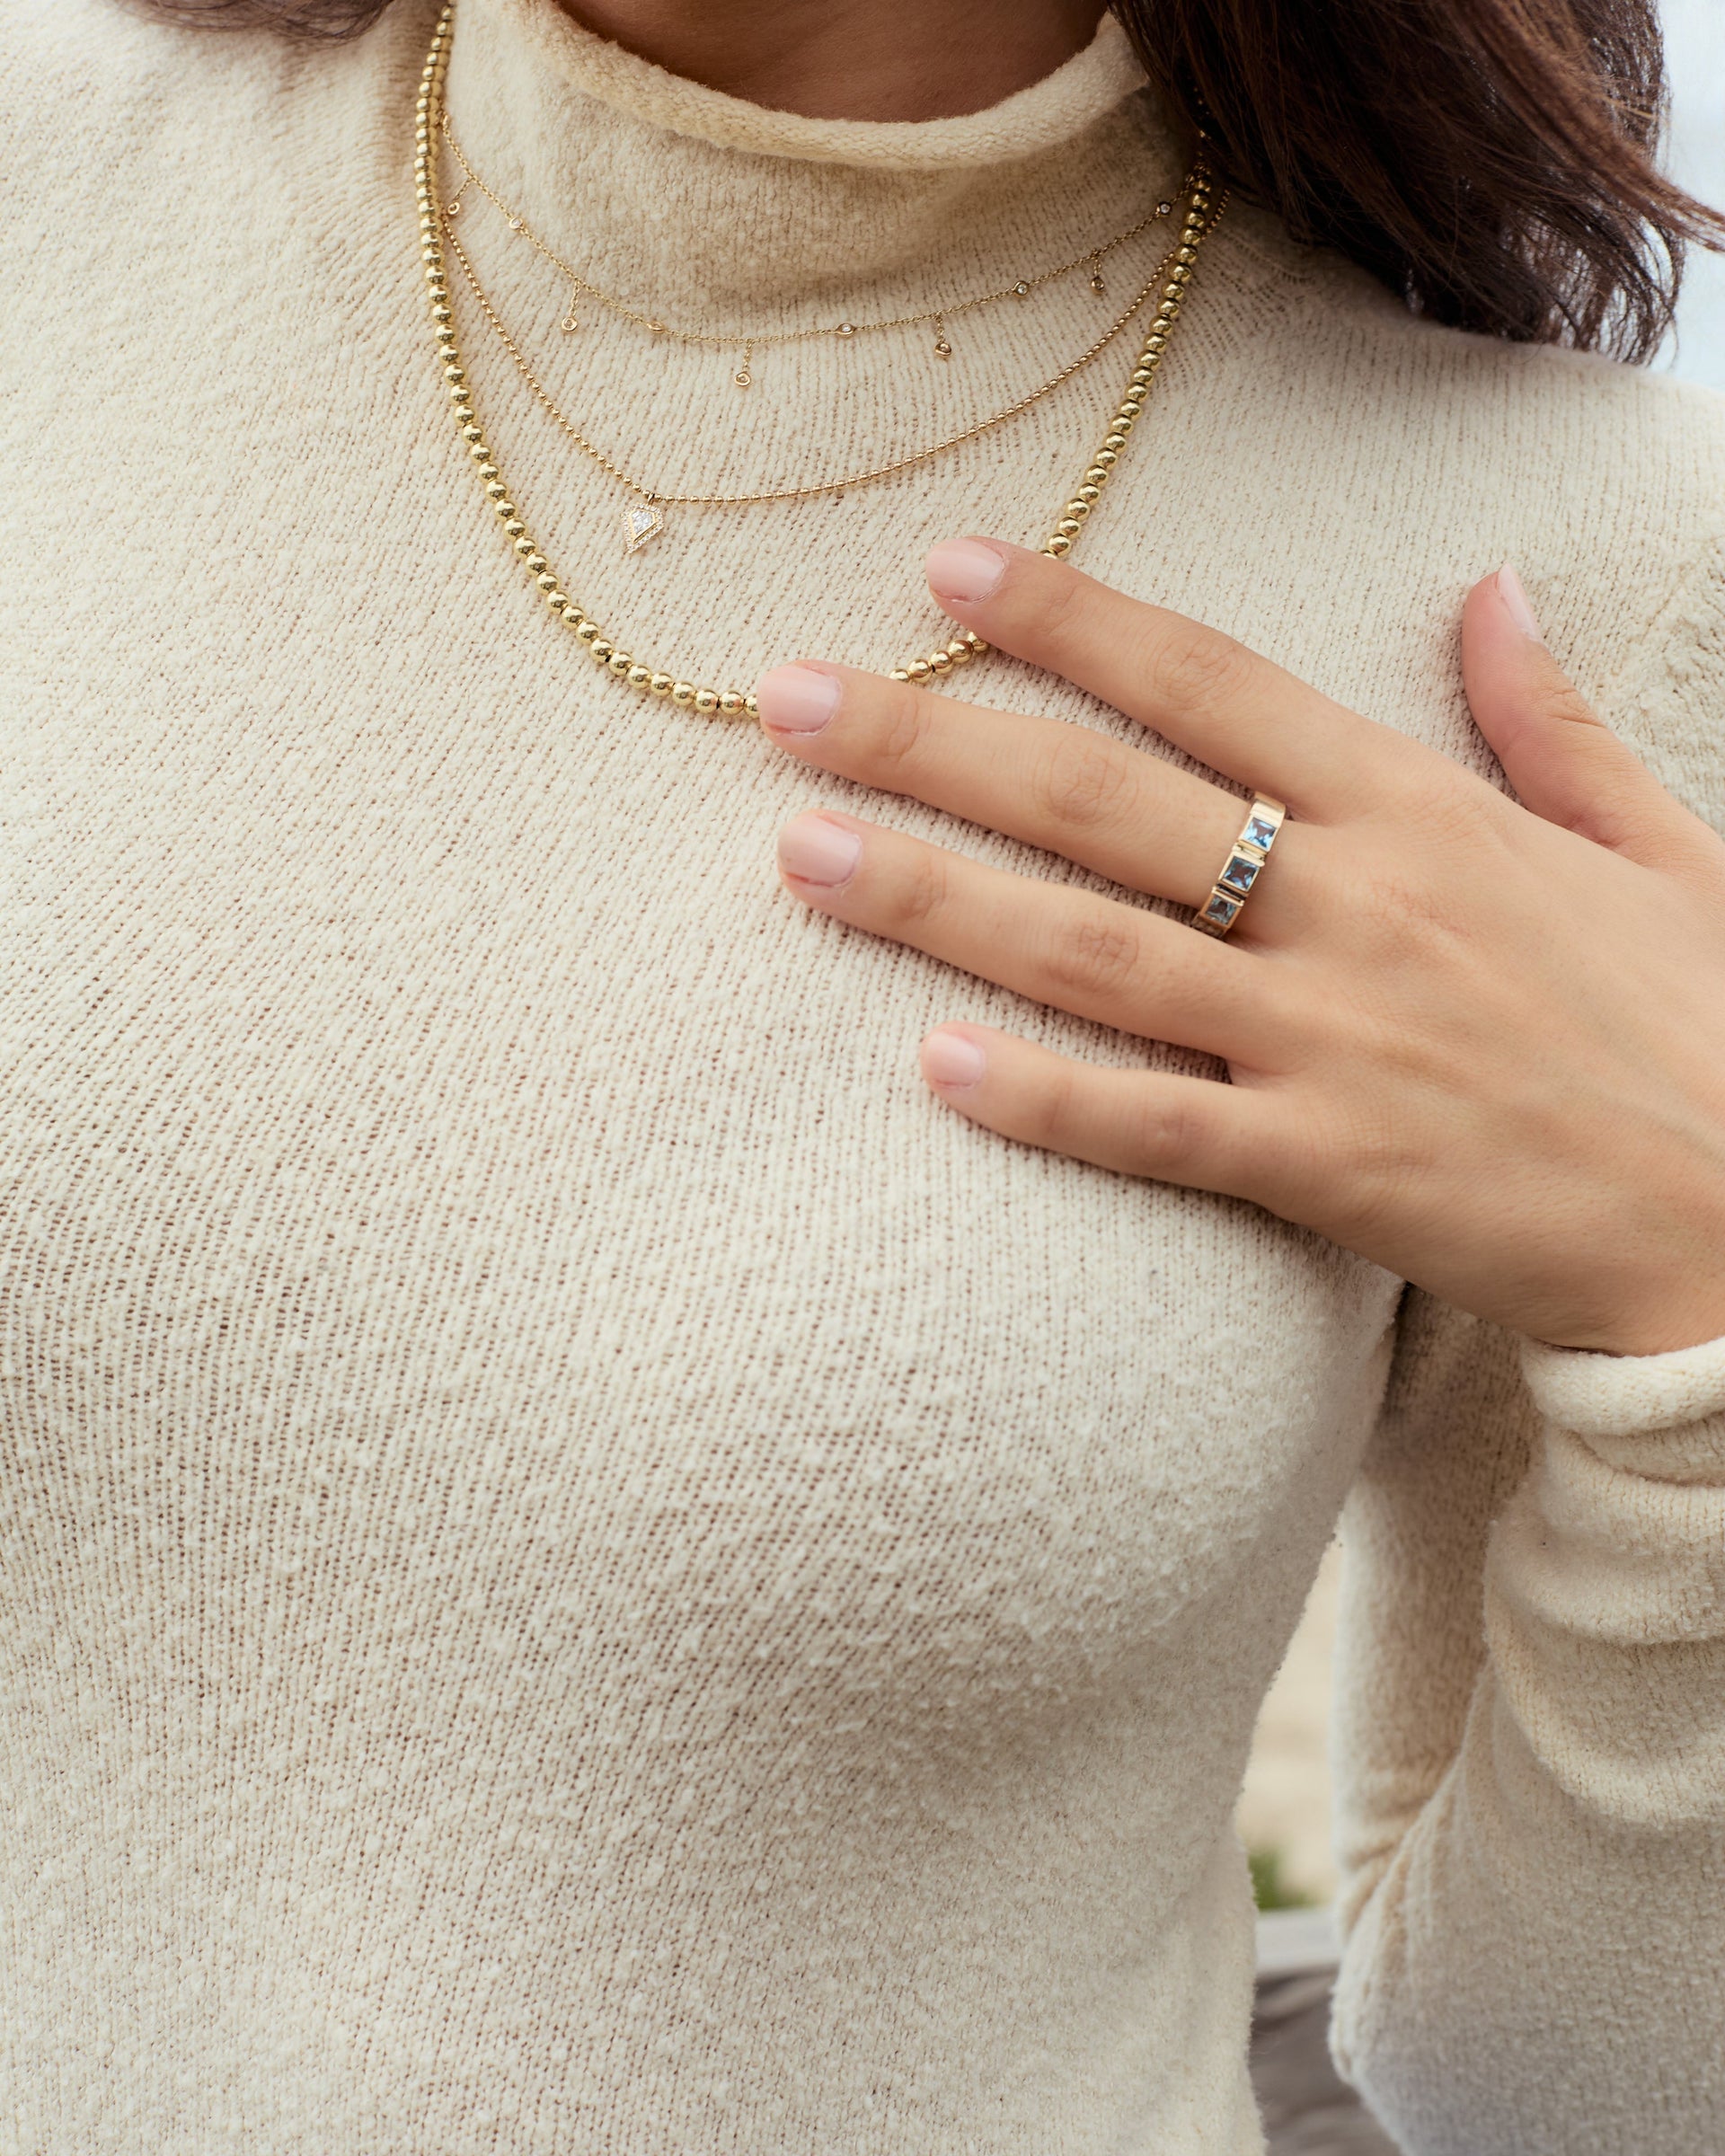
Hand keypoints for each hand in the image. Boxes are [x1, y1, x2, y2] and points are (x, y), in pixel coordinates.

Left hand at [756, 539, 1724, 1357]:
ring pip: (1095, 951)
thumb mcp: (1654, 842)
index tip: (942, 566)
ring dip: (937, 897)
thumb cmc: (1703, 1027)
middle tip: (787, 700)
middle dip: (935, 738)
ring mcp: (1335, 1038)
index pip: (1211, 680)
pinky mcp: (1331, 1170)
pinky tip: (930, 1066)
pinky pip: (1155, 1129)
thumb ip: (1549, 719)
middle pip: (1104, 799)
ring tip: (802, 853)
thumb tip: (1490, 589)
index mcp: (1423, 808)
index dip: (1068, 614)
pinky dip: (1042, 1099)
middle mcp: (1359, 903)